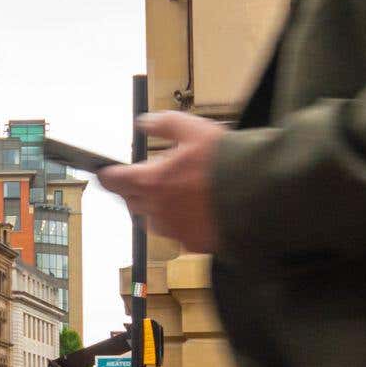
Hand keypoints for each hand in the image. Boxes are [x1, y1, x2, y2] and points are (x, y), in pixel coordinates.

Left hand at [105, 109, 227, 253]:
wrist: (259, 194)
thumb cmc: (226, 162)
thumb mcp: (193, 129)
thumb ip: (164, 124)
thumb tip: (143, 122)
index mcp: (151, 181)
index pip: (114, 181)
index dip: (108, 174)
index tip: (106, 172)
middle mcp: (157, 210)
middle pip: (131, 201)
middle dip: (135, 188)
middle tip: (151, 176)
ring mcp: (175, 230)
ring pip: (153, 220)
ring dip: (157, 207)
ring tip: (178, 192)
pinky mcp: (193, 244)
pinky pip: (177, 233)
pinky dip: (181, 222)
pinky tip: (198, 209)